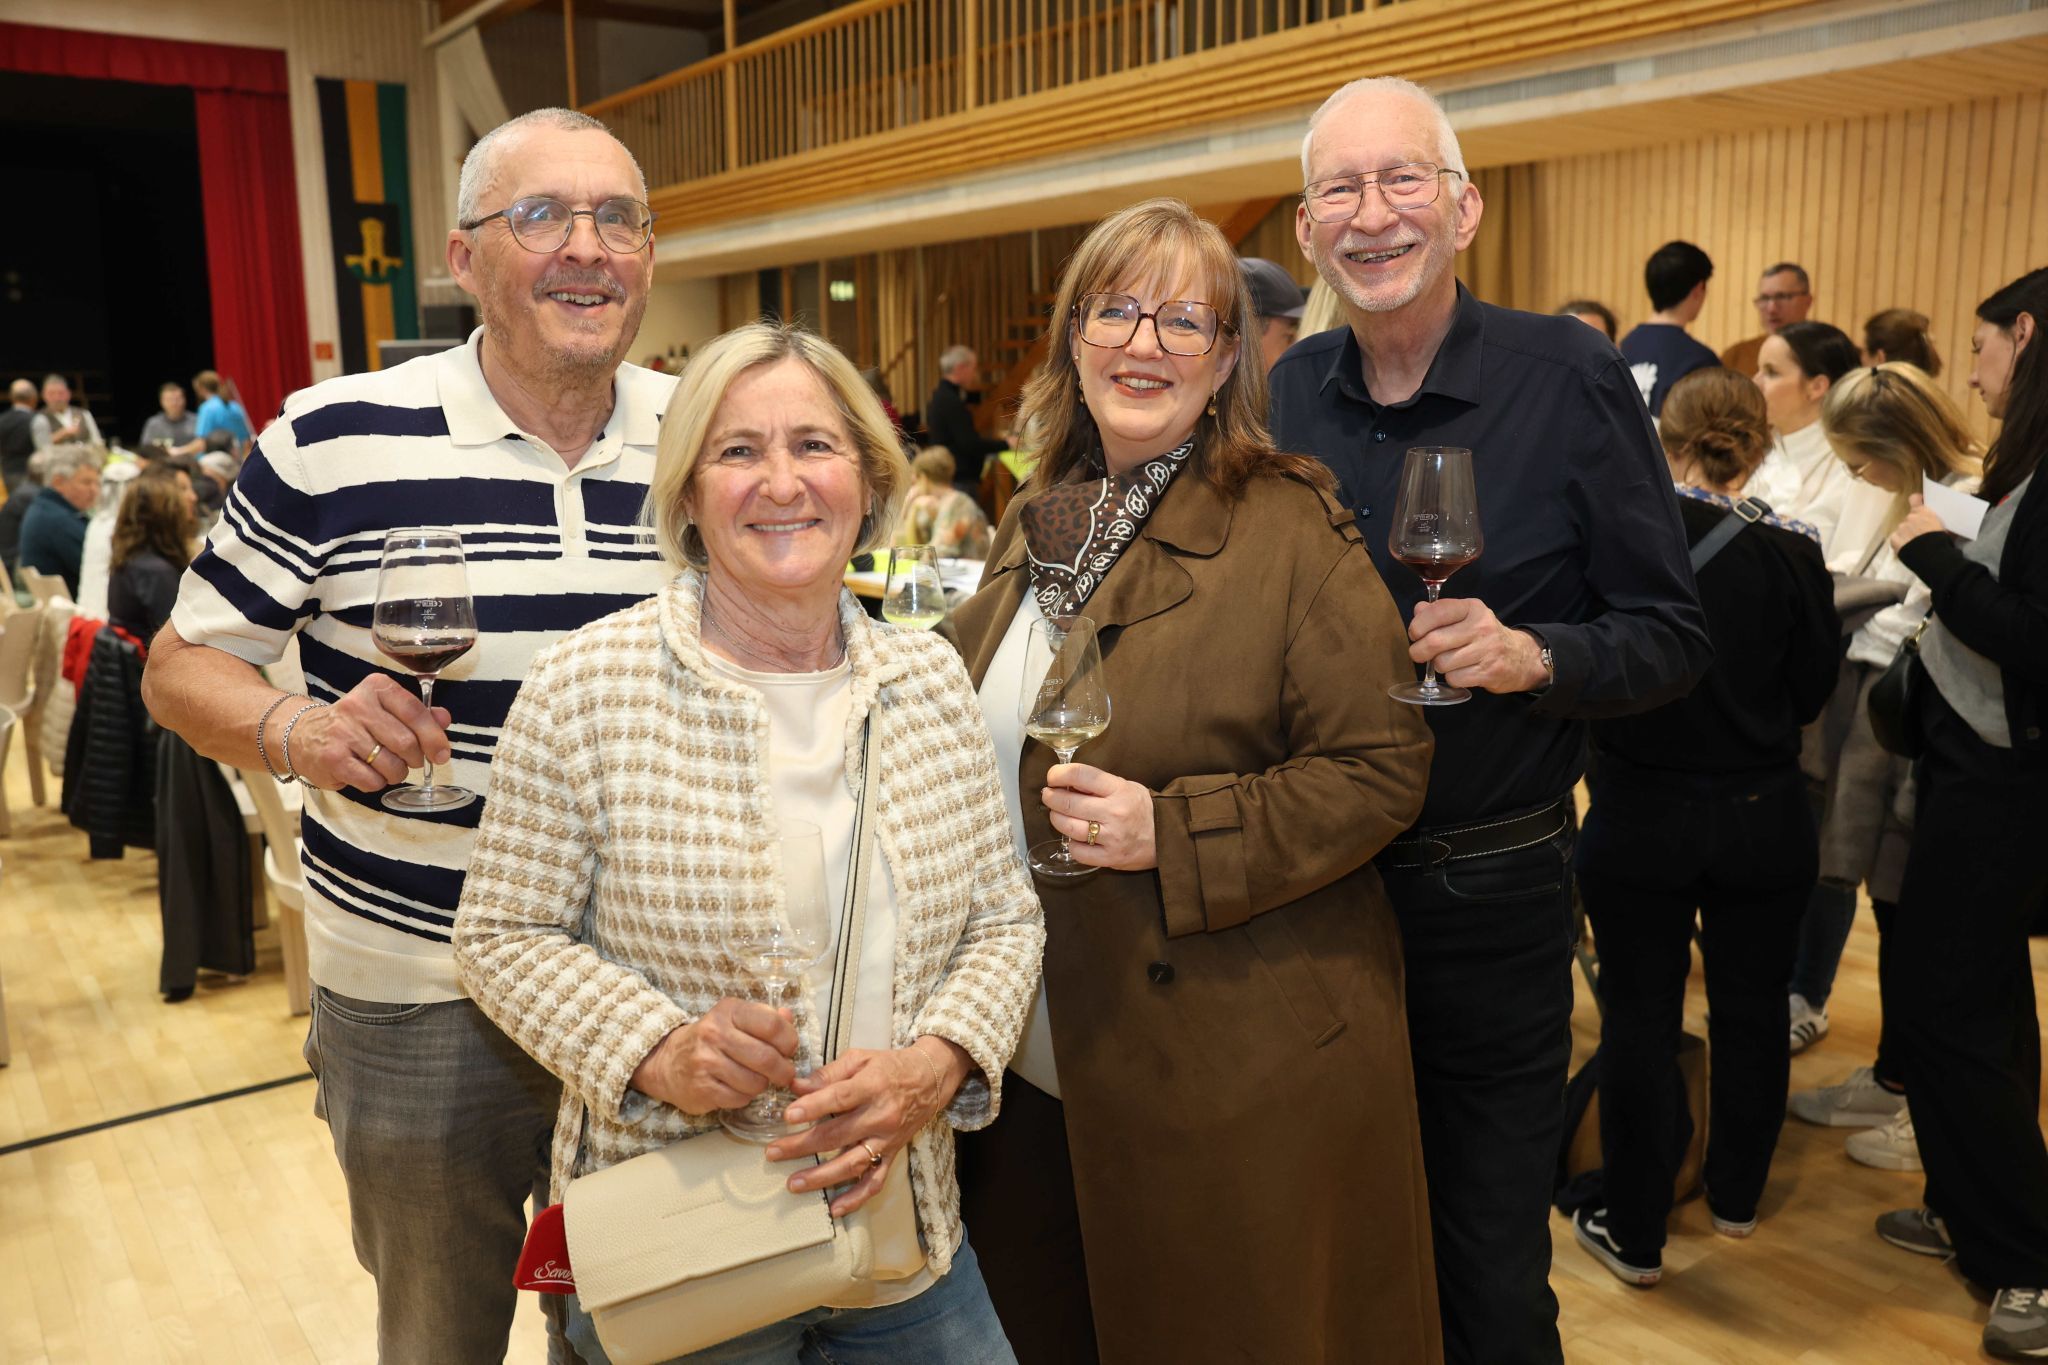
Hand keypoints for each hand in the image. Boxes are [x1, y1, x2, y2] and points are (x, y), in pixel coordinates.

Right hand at [282, 674, 451, 790]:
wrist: (304, 735)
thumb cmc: (355, 724)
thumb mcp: (385, 710)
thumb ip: (418, 714)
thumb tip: (444, 719)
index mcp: (376, 689)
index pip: (415, 712)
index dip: (434, 737)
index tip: (442, 754)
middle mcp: (358, 706)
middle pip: (406, 743)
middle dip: (415, 759)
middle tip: (408, 761)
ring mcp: (343, 733)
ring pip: (392, 765)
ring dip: (396, 773)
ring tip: (385, 766)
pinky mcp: (333, 759)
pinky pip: (372, 781)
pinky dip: (377, 783)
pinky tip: (366, 773)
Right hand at [630, 1000, 797, 1114]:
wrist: (667, 1061)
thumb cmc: (712, 1040)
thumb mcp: (736, 1019)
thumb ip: (766, 1018)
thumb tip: (789, 1017)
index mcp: (729, 1011)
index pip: (772, 1025)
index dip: (789, 1040)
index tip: (788, 1049)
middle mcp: (715, 1033)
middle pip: (767, 1057)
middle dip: (783, 1070)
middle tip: (783, 1073)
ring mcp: (706, 1062)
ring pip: (756, 1082)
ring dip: (762, 1085)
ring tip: (755, 1079)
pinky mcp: (701, 1088)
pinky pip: (740, 1099)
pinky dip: (745, 1097)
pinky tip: (738, 1088)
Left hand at [770, 1038, 970, 1214]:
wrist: (931, 1079)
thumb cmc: (890, 1067)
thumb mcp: (860, 1059)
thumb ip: (828, 1074)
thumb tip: (795, 1086)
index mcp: (872, 1086)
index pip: (840, 1099)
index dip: (813, 1107)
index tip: (788, 1116)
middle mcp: (880, 1116)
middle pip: (838, 1135)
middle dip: (802, 1145)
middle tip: (773, 1152)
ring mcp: (887, 1139)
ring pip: (852, 1163)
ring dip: (821, 1177)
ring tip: (794, 1183)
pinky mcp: (892, 1154)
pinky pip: (875, 1181)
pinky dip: (856, 1198)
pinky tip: (834, 1209)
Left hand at [1042, 762, 1156, 869]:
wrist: (1167, 836)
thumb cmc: (1141, 808)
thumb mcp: (1124, 786)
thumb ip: (1097, 784)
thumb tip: (1066, 781)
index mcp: (1118, 789)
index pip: (1081, 774)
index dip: (1059, 774)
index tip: (1052, 776)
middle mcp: (1114, 812)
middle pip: (1069, 803)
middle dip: (1051, 797)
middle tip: (1048, 795)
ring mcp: (1112, 837)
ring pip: (1069, 827)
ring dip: (1056, 819)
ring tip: (1057, 814)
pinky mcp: (1110, 857)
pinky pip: (1078, 851)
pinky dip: (1071, 844)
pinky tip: (1075, 838)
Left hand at [1409, 598, 1548, 693]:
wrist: (1519, 656)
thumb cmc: (1483, 635)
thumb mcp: (1466, 617)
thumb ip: (1440, 612)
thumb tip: (1418, 609)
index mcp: (1473, 608)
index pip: (1438, 611)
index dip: (1418, 625)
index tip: (1414, 634)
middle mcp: (1481, 626)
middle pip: (1434, 641)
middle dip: (1418, 651)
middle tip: (1419, 653)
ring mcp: (1487, 650)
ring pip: (1442, 663)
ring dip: (1438, 665)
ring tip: (1447, 661)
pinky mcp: (1489, 672)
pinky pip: (1454, 679)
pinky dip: (1451, 678)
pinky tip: (1460, 672)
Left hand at [1890, 494, 1946, 551]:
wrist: (1932, 554)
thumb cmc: (1941, 540)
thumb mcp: (1943, 527)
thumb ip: (1935, 521)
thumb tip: (1937, 524)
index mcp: (1923, 512)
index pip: (1914, 498)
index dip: (1916, 501)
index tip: (1917, 502)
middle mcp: (1910, 517)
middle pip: (1910, 518)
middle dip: (1914, 524)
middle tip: (1921, 534)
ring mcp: (1901, 528)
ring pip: (1903, 529)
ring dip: (1907, 534)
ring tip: (1915, 544)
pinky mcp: (1894, 539)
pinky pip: (1896, 538)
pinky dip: (1900, 542)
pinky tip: (1907, 547)